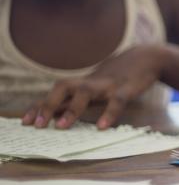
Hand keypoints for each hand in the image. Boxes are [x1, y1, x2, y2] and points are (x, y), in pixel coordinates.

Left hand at [21, 44, 166, 128]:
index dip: (39, 106)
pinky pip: (117, 101)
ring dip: (72, 109)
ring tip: (61, 127)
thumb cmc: (119, 77)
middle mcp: (91, 83)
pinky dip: (109, 113)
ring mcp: (108, 85)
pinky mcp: (127, 88)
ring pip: (86, 92)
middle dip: (48, 104)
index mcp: (83, 84)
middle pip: (63, 87)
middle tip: (38, 125)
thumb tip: (55, 117)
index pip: (55, 94)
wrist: (147, 58)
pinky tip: (102, 127)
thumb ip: (78, 100)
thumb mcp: (96, 87)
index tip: (25, 122)